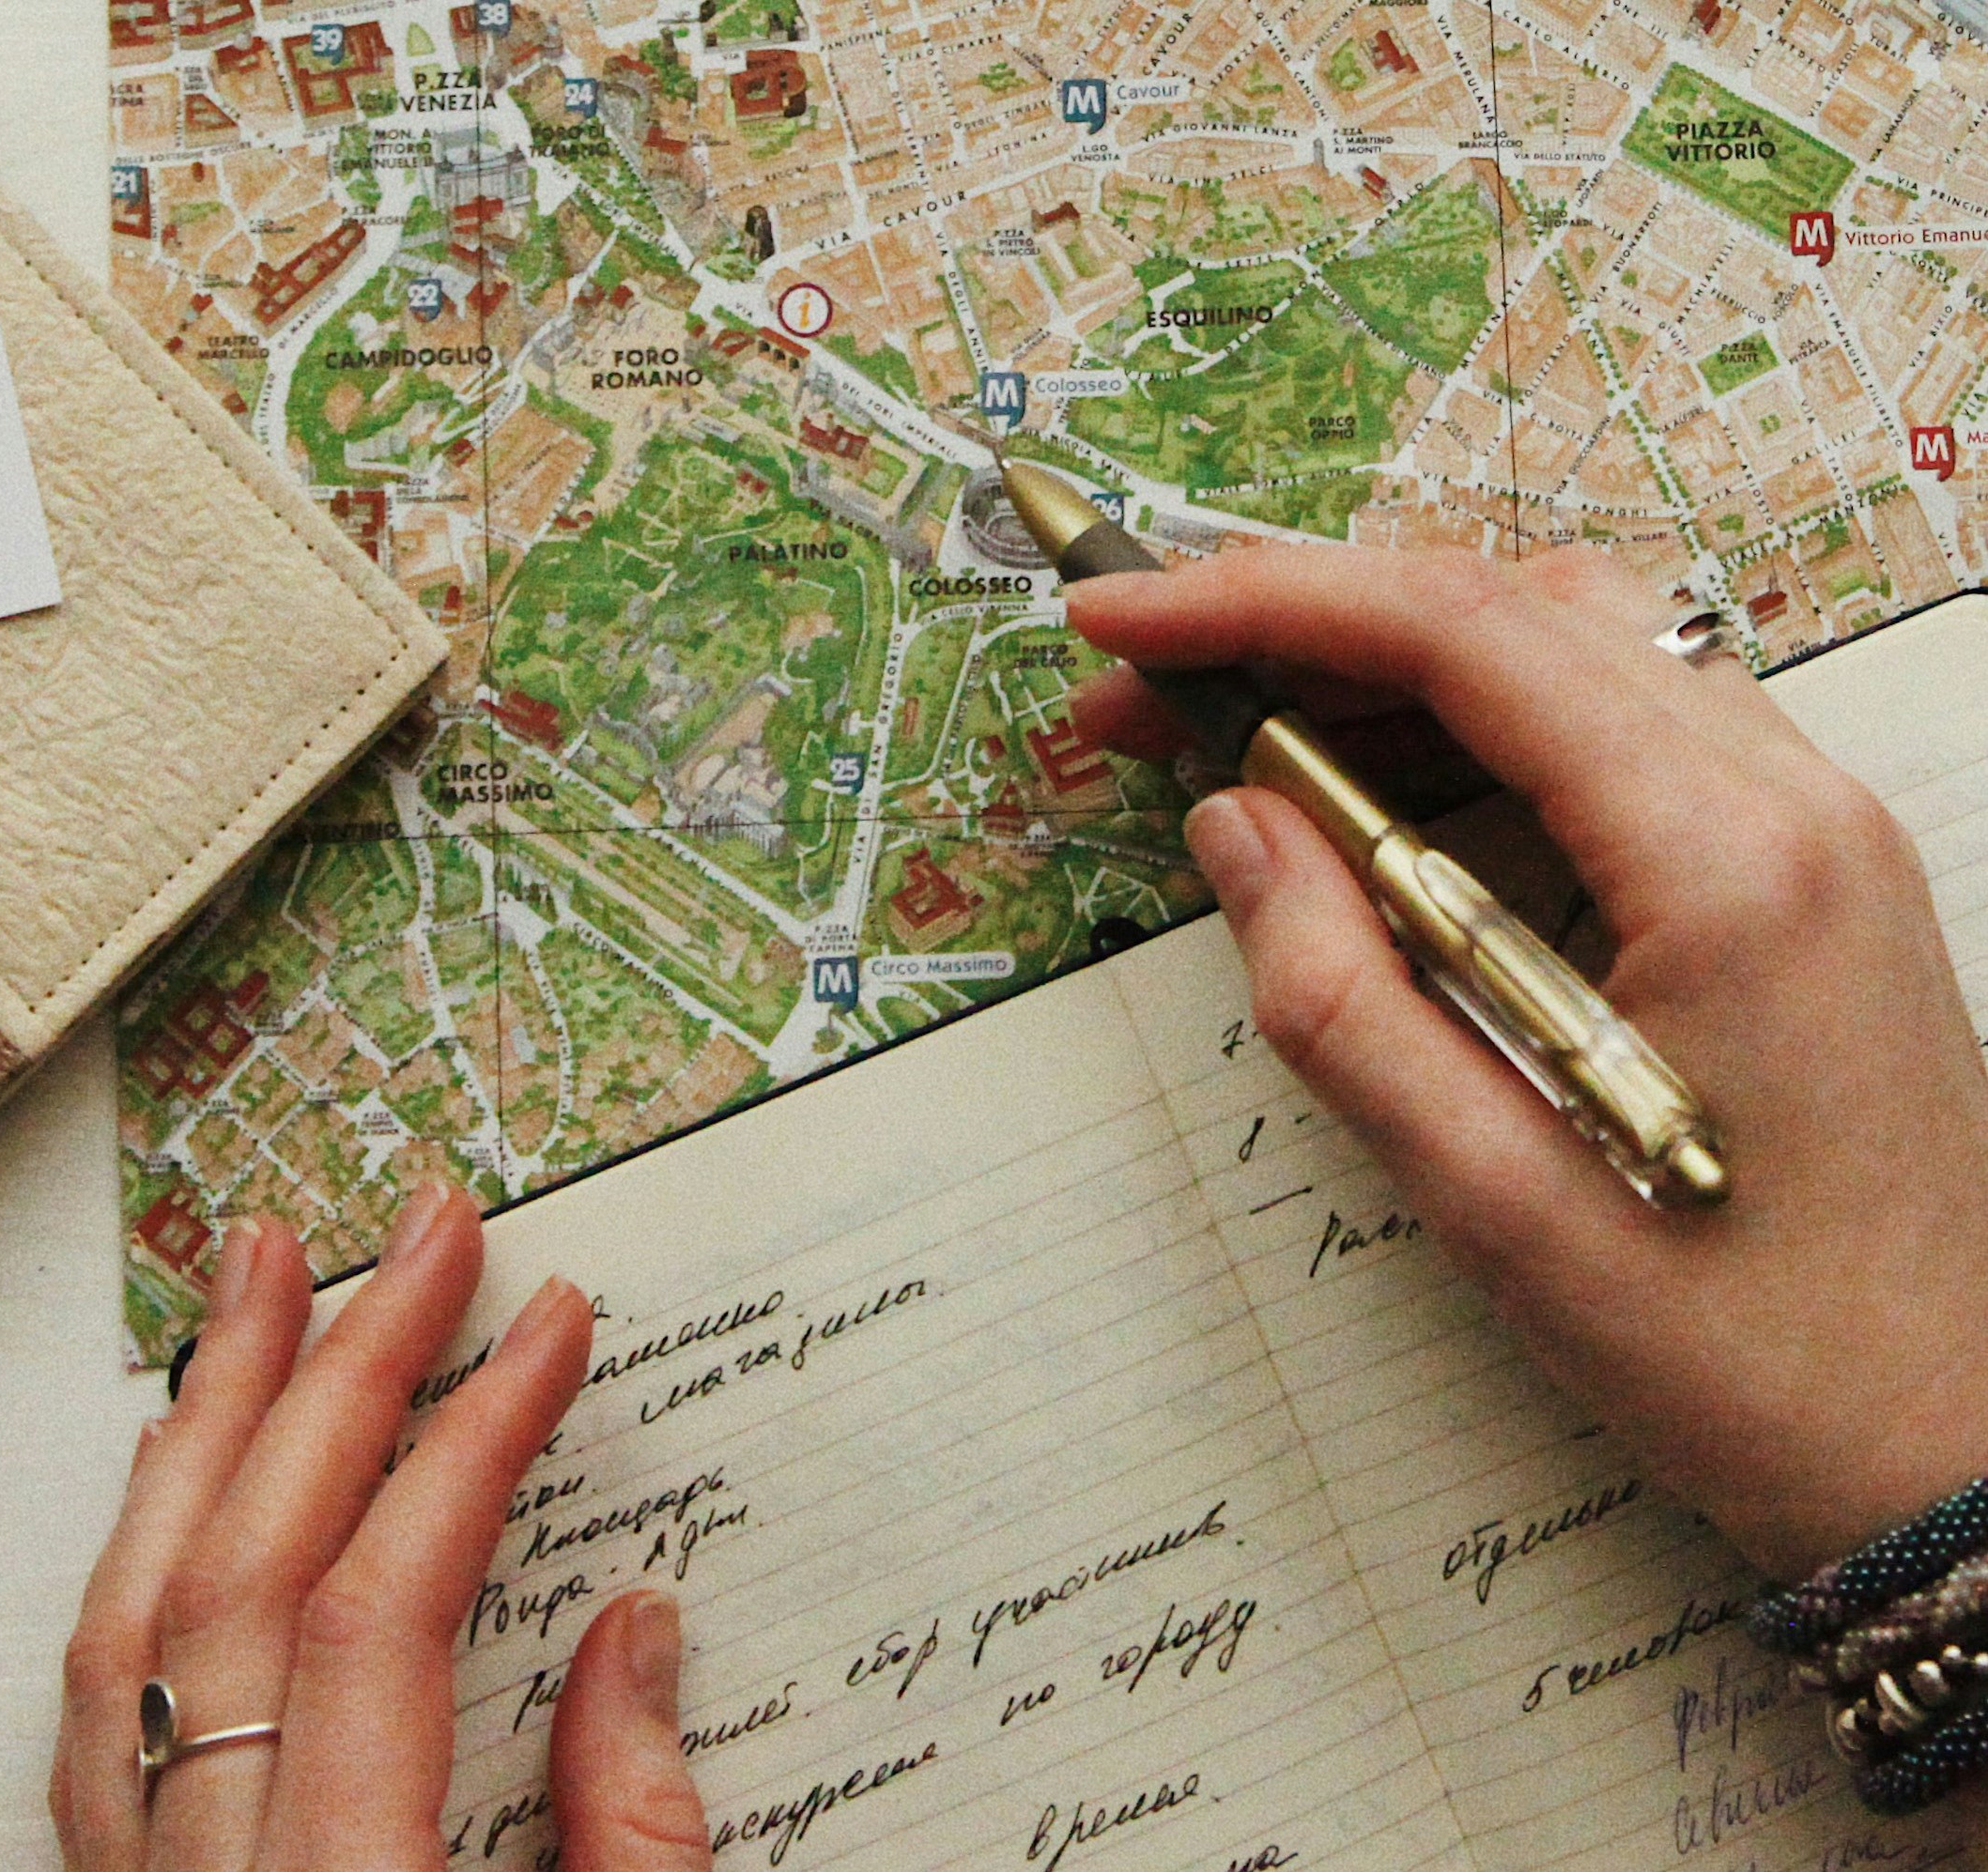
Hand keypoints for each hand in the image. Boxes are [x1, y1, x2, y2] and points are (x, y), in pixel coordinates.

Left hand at [51, 1183, 712, 1869]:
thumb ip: (627, 1837)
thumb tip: (633, 1636)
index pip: (381, 1615)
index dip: (471, 1448)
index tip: (547, 1330)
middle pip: (244, 1574)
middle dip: (340, 1377)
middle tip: (421, 1241)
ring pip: (136, 1615)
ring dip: (211, 1423)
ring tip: (265, 1283)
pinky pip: (98, 1698)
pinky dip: (141, 1551)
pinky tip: (177, 1464)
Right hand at [1068, 546, 1987, 1578]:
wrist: (1952, 1446)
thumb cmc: (1745, 1357)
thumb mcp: (1493, 1200)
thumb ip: (1340, 998)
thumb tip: (1232, 824)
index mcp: (1726, 864)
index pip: (1466, 638)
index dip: (1265, 599)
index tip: (1118, 616)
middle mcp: (1792, 802)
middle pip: (1517, 609)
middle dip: (1305, 622)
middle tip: (1143, 697)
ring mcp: (1816, 828)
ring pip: (1575, 649)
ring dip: (1389, 669)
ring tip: (1235, 748)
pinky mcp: (1806, 872)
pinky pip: (1622, 733)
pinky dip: (1478, 731)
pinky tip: (1380, 808)